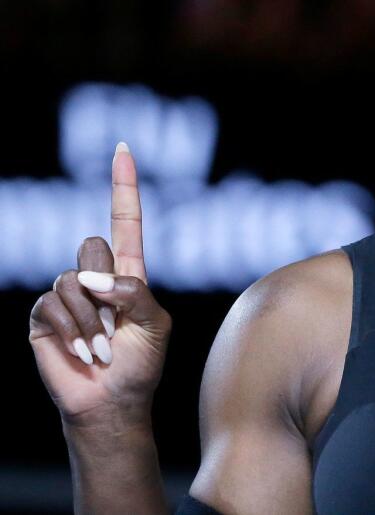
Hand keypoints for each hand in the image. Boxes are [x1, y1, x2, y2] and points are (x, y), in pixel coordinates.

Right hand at [29, 142, 171, 426]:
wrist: (112, 401)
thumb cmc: (140, 364)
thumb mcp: (156, 324)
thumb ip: (135, 292)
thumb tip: (90, 278)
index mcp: (129, 273)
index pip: (124, 221)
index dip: (123, 186)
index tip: (123, 148)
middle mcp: (95, 277)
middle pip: (92, 246)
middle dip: (106, 286)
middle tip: (117, 325)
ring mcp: (67, 295)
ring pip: (72, 280)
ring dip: (92, 321)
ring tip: (102, 349)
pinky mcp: (43, 315)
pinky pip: (52, 303)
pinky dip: (73, 331)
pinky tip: (83, 354)